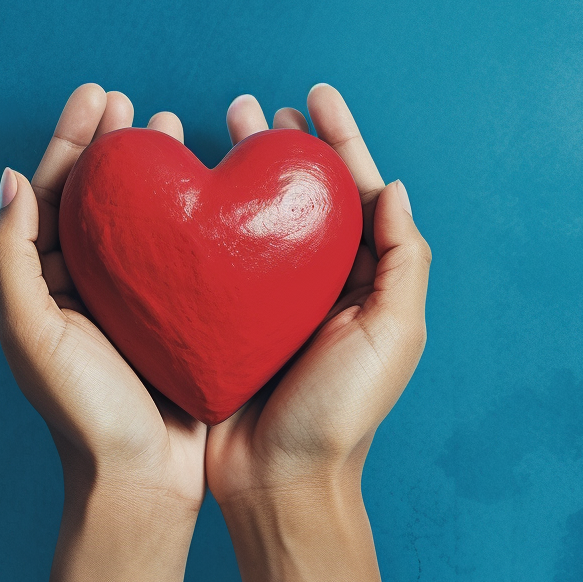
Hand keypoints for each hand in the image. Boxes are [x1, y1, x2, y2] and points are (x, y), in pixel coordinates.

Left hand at [0, 83, 203, 581]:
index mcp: (43, 286)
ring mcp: (130, 303)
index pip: (53, 195)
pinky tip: (209, 193)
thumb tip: (10, 178)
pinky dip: (187, 215)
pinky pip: (177, 253)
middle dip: (109, 145)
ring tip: (171, 127)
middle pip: (94, 197)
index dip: (72, 141)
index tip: (98, 95)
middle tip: (132, 101)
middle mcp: (82, 289)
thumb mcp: (34, 332)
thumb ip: (13, 256)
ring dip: (148, 172)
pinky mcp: (172, 321)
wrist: (140, 484)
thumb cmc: (85, 413)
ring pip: (136, 219)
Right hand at [206, 84, 430, 581]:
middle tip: (249, 110)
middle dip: (281, 149)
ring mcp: (266, 301)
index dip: (338, 140)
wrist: (279, 484)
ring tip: (213, 128)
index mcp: (362, 282)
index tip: (314, 97)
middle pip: (300, 196)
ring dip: (238, 171)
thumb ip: (402, 261)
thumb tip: (394, 187)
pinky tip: (179, 192)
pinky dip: (200, 218)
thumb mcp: (392, 336)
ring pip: (253, 216)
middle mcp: (315, 284)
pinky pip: (212, 256)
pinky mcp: (223, 320)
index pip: (355, 193)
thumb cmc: (341, 414)